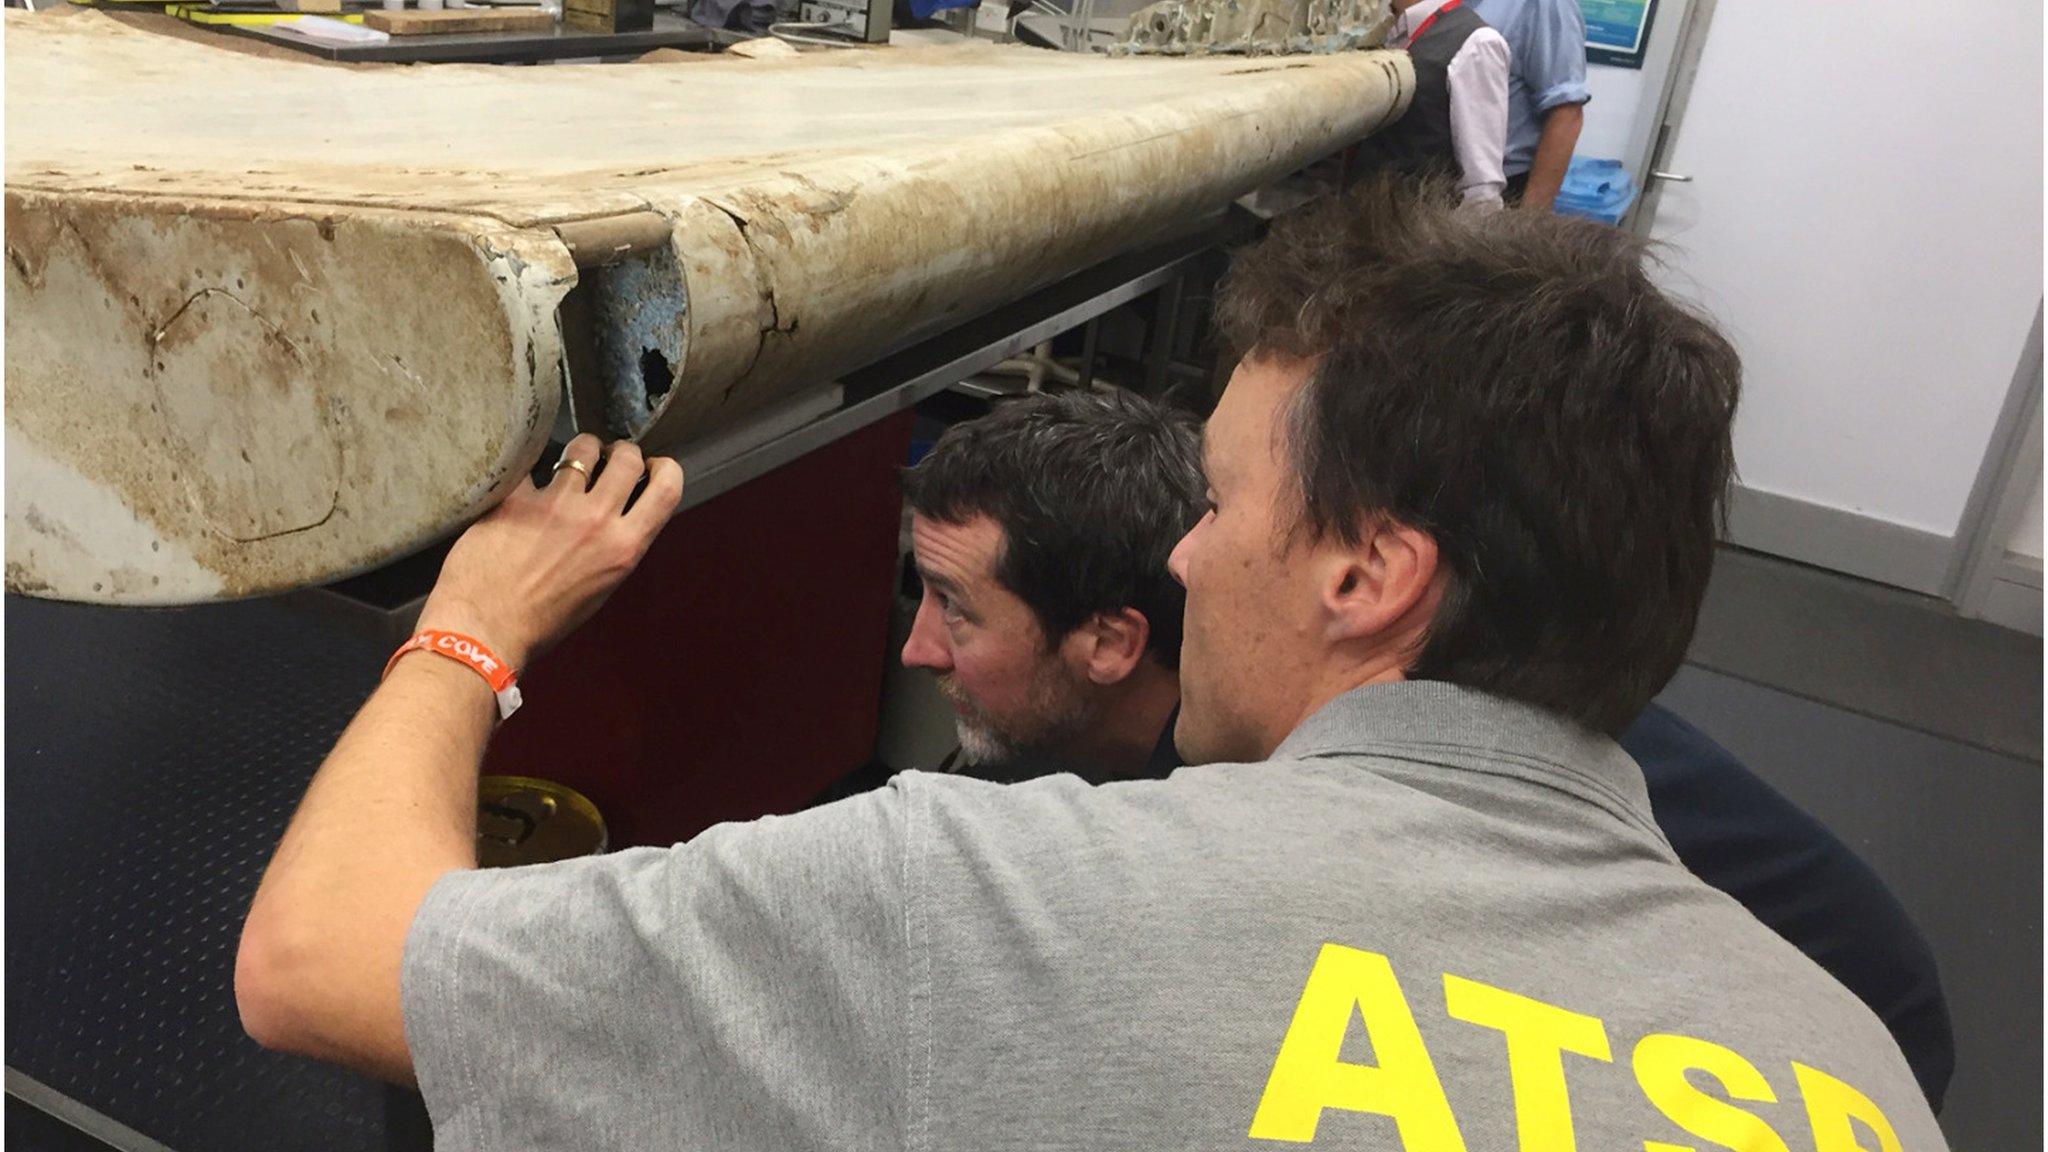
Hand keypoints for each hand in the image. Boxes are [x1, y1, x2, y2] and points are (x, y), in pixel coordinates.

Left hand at [415, 434, 684, 670]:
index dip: (664, 468)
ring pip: (583, 447)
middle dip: (620, 452)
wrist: (487, 631)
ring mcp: (556, 505)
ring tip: (569, 461)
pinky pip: (531, 463)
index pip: (668, 487)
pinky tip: (523, 479)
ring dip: (581, 450)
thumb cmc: (542, 622)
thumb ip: (615, 550)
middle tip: (606, 460)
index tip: (650, 468)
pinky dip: (529, 467)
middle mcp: (597, 520)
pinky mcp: (517, 498)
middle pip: (628, 457)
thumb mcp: (600, 589)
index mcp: (624, 548)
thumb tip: (617, 519)